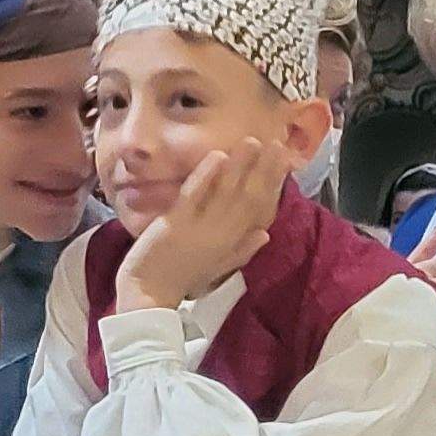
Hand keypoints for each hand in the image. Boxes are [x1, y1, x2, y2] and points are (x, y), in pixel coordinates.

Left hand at [115, 141, 287, 312]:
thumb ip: (242, 250)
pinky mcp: (176, 224)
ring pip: (227, 193)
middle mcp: (223, 235)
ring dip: (242, 166)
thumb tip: (265, 233)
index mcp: (234, 243)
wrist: (150, 294)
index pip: (261, 210)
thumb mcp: (218, 268)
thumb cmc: (182, 278)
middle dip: (266, 170)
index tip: (286, 160)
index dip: (275, 184)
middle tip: (278, 143)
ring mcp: (200, 229)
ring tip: (254, 142)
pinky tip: (218, 155)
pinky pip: (195, 197)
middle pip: (250, 198)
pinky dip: (206, 176)